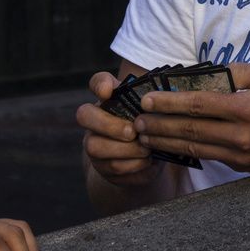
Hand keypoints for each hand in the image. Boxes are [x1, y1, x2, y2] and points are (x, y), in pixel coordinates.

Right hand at [78, 71, 161, 186]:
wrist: (148, 157)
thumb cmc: (151, 127)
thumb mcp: (154, 112)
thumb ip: (155, 102)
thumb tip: (165, 97)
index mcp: (110, 99)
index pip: (97, 82)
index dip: (100, 84)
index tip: (107, 91)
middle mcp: (95, 120)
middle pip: (84, 115)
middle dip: (109, 125)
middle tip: (132, 132)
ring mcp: (94, 144)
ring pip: (96, 147)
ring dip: (127, 149)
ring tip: (147, 149)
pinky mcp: (103, 168)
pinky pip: (113, 167)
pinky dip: (134, 165)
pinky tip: (146, 160)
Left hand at [134, 61, 249, 172]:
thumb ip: (237, 71)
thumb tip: (206, 73)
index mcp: (245, 107)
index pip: (198, 104)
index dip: (169, 102)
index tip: (148, 99)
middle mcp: (239, 133)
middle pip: (189, 129)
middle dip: (158, 124)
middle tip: (136, 121)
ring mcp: (239, 153)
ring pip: (193, 147)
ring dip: (165, 142)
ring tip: (144, 136)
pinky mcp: (241, 165)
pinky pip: (207, 157)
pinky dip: (184, 151)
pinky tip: (169, 146)